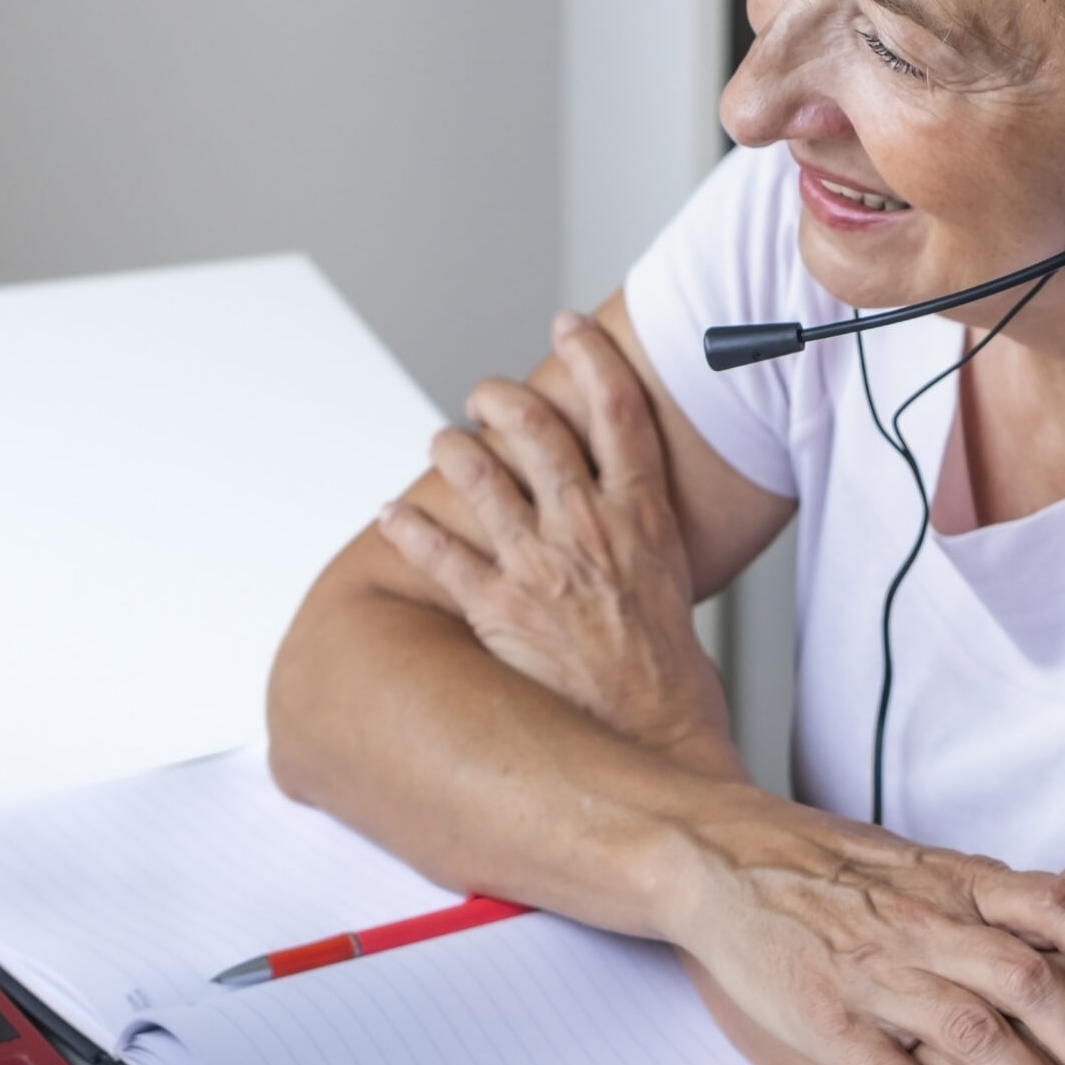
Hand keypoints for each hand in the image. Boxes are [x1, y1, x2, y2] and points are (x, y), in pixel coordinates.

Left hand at [376, 311, 733, 766]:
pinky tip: (390, 513)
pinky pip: (441, 555)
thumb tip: (626, 525)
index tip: (568, 324)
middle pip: (538, 431)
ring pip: (482, 477)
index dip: (591, 358)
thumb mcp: (674, 587)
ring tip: (441, 437)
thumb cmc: (671, 678)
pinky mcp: (501, 609)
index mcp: (641, 518)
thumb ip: (642, 543)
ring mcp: (542, 566)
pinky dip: (408, 530)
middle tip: (486, 392)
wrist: (658, 741)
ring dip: (453, 448)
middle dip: (503, 397)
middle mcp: (589, 529)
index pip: (618, 414)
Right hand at [666, 799, 1064, 1064]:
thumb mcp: (916, 863)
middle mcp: (922, 924)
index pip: (1055, 908)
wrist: (717, 856)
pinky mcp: (822, 1015)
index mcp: (951, 883)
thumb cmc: (823, 865)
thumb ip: (986, 898)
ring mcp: (872, 970)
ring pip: (972, 1033)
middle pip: (1029, 983)